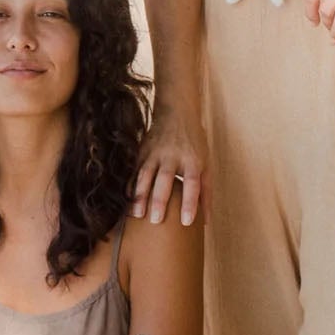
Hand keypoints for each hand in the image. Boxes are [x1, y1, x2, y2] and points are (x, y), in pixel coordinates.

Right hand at [133, 105, 206, 225]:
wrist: (176, 112)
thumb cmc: (194, 143)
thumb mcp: (205, 164)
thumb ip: (205, 192)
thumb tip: (207, 221)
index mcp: (192, 160)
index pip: (192, 184)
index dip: (190, 203)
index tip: (187, 222)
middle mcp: (173, 156)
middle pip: (165, 179)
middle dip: (160, 200)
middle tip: (156, 220)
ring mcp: (155, 153)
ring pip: (145, 175)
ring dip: (141, 195)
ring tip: (137, 215)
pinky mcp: (142, 152)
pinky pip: (134, 171)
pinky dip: (130, 186)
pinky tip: (127, 201)